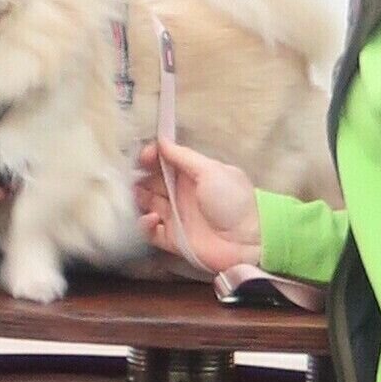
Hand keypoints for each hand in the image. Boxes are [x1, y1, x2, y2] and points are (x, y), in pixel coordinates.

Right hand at [133, 139, 261, 274]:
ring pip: (148, 205)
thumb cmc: (232, 200)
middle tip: (132, 177)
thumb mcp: (210, 171)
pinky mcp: (173, 240)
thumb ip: (183, 156)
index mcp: (192, 176)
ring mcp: (177, 217)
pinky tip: (152, 218)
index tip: (144, 157)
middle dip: (140, 178)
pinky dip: (146, 225)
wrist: (248, 241)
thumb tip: (161, 140)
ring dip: (139, 199)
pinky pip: (151, 232)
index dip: (152, 158)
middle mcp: (182, 195)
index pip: (165, 163)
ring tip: (137, 196)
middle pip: (153, 183)